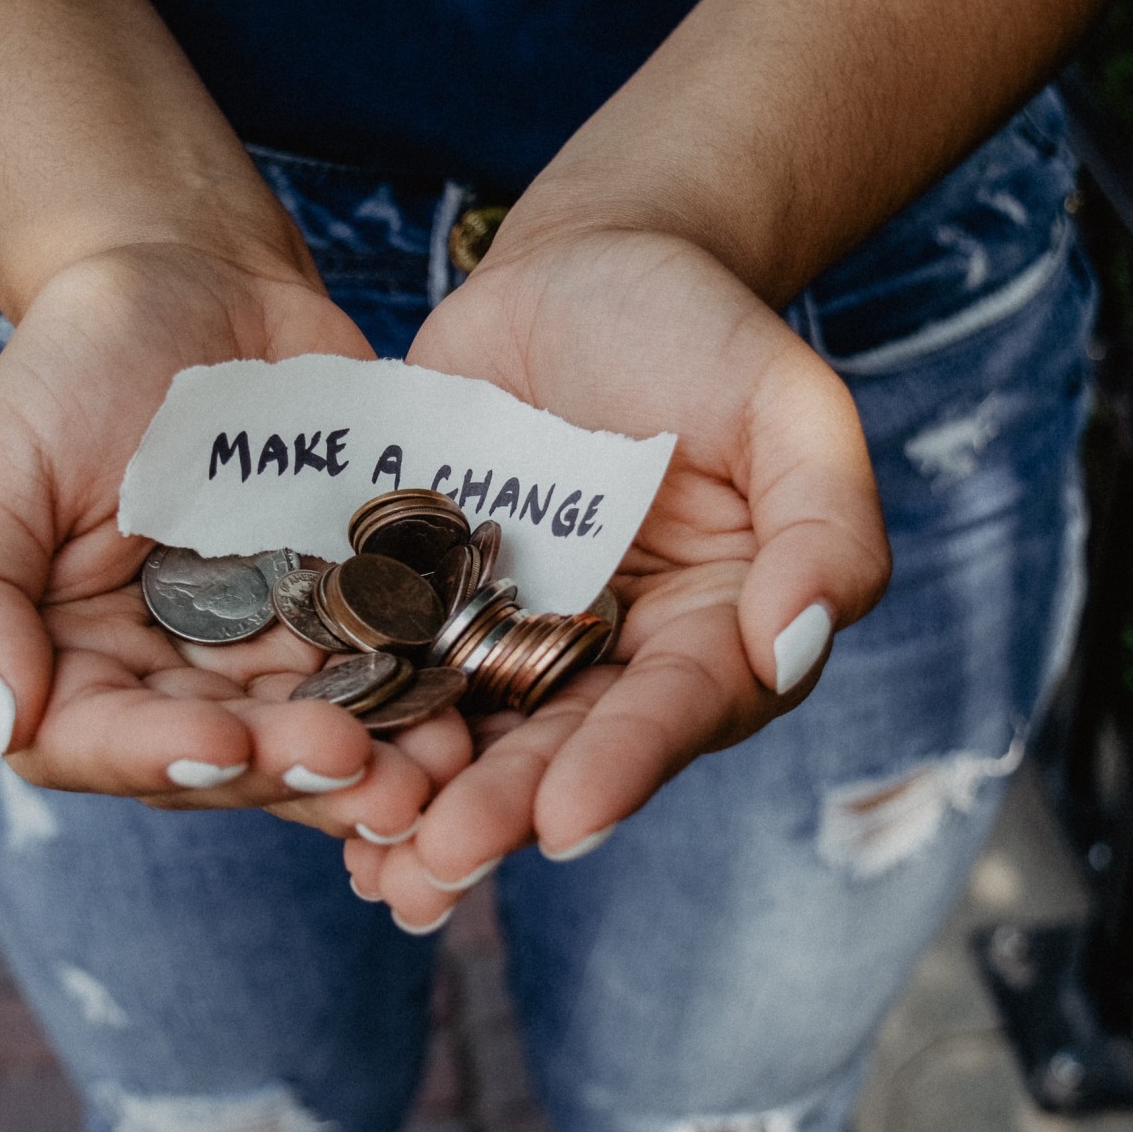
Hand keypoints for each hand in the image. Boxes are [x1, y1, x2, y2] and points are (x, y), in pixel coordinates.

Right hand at [0, 245, 471, 838]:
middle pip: (226, 760)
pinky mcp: (350, 610)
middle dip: (292, 772)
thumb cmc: (74, 366)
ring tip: (436, 770)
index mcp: (72, 662)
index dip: (159, 758)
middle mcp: (171, 679)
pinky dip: (426, 697)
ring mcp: (268, 651)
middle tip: (364, 770)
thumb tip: (1, 717)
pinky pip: (390, 669)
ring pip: (317, 735)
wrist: (195, 278)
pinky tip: (471, 711)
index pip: (98, 743)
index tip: (226, 745)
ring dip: (378, 765)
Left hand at [348, 228, 890, 926]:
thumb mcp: (789, 405)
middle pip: (563, 746)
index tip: (568, 820)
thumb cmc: (702, 329)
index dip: (625, 765)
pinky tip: (308, 773)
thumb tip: (796, 645)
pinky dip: (359, 720)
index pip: (676, 710)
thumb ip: (824, 523)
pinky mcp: (430, 597)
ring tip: (373, 865)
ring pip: (473, 732)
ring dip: (423, 801)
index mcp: (715, 630)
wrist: (584, 266)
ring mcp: (516, 631)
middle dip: (503, 809)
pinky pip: (394, 666)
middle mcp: (616, 655)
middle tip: (440, 863)